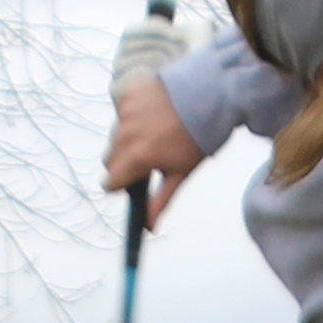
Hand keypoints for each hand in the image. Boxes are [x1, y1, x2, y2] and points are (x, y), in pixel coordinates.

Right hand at [102, 77, 203, 228]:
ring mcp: (125, 112)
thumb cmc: (199, 137)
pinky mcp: (129, 94)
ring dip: (127, 139)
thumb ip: (160, 200)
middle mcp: (125, 135)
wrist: (212, 96)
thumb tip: (149, 228)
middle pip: (111, 159)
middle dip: (124, 163)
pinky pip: (122, 112)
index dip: (121, 185)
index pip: (111, 182)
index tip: (133, 182)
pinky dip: (132, 116)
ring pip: (115, 136)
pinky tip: (153, 114)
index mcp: (137, 157)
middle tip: (148, 158)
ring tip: (154, 133)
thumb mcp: (181, 173)